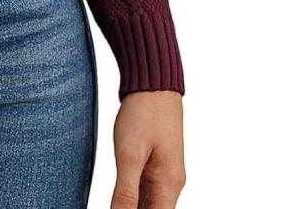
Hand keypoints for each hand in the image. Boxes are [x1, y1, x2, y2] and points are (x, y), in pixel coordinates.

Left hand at [111, 91, 185, 206]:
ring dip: (131, 206)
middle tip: (111, 204)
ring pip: (148, 204)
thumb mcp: (129, 154)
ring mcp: (164, 174)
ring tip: (113, 202)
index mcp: (168, 186)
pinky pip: (145, 190)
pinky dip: (132, 196)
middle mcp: (170, 184)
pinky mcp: (156, 164)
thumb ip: (125, 191)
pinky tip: (118, 197)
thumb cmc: (144, 114)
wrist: (153, 85)